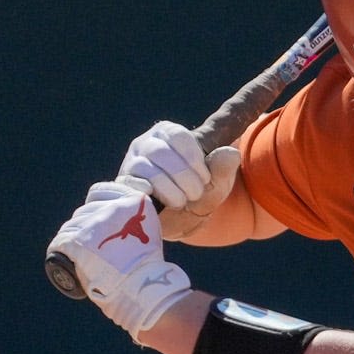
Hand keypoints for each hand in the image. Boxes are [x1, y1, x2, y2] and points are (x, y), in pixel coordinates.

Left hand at [47, 181, 192, 339]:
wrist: (140, 284)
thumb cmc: (147, 264)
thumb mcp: (149, 231)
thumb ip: (137, 219)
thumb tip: (129, 220)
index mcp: (130, 202)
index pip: (99, 192)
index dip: (94, 203)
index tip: (95, 215)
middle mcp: (111, 208)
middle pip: (84, 211)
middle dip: (85, 225)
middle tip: (89, 242)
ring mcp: (93, 224)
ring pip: (71, 225)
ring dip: (73, 237)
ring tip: (77, 251)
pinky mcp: (78, 241)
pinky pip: (60, 240)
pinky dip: (60, 247)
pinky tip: (63, 253)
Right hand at [118, 121, 239, 239]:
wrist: (182, 220)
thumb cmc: (200, 193)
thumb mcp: (218, 181)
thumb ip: (225, 167)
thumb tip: (230, 153)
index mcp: (169, 133)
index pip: (178, 135)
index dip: (194, 159)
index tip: (206, 178)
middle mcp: (146, 143)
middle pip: (161, 152)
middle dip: (183, 176)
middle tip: (196, 193)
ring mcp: (132, 163)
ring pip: (146, 169)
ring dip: (169, 189)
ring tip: (181, 201)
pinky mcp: (124, 184)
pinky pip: (130, 185)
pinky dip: (147, 194)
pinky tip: (158, 201)